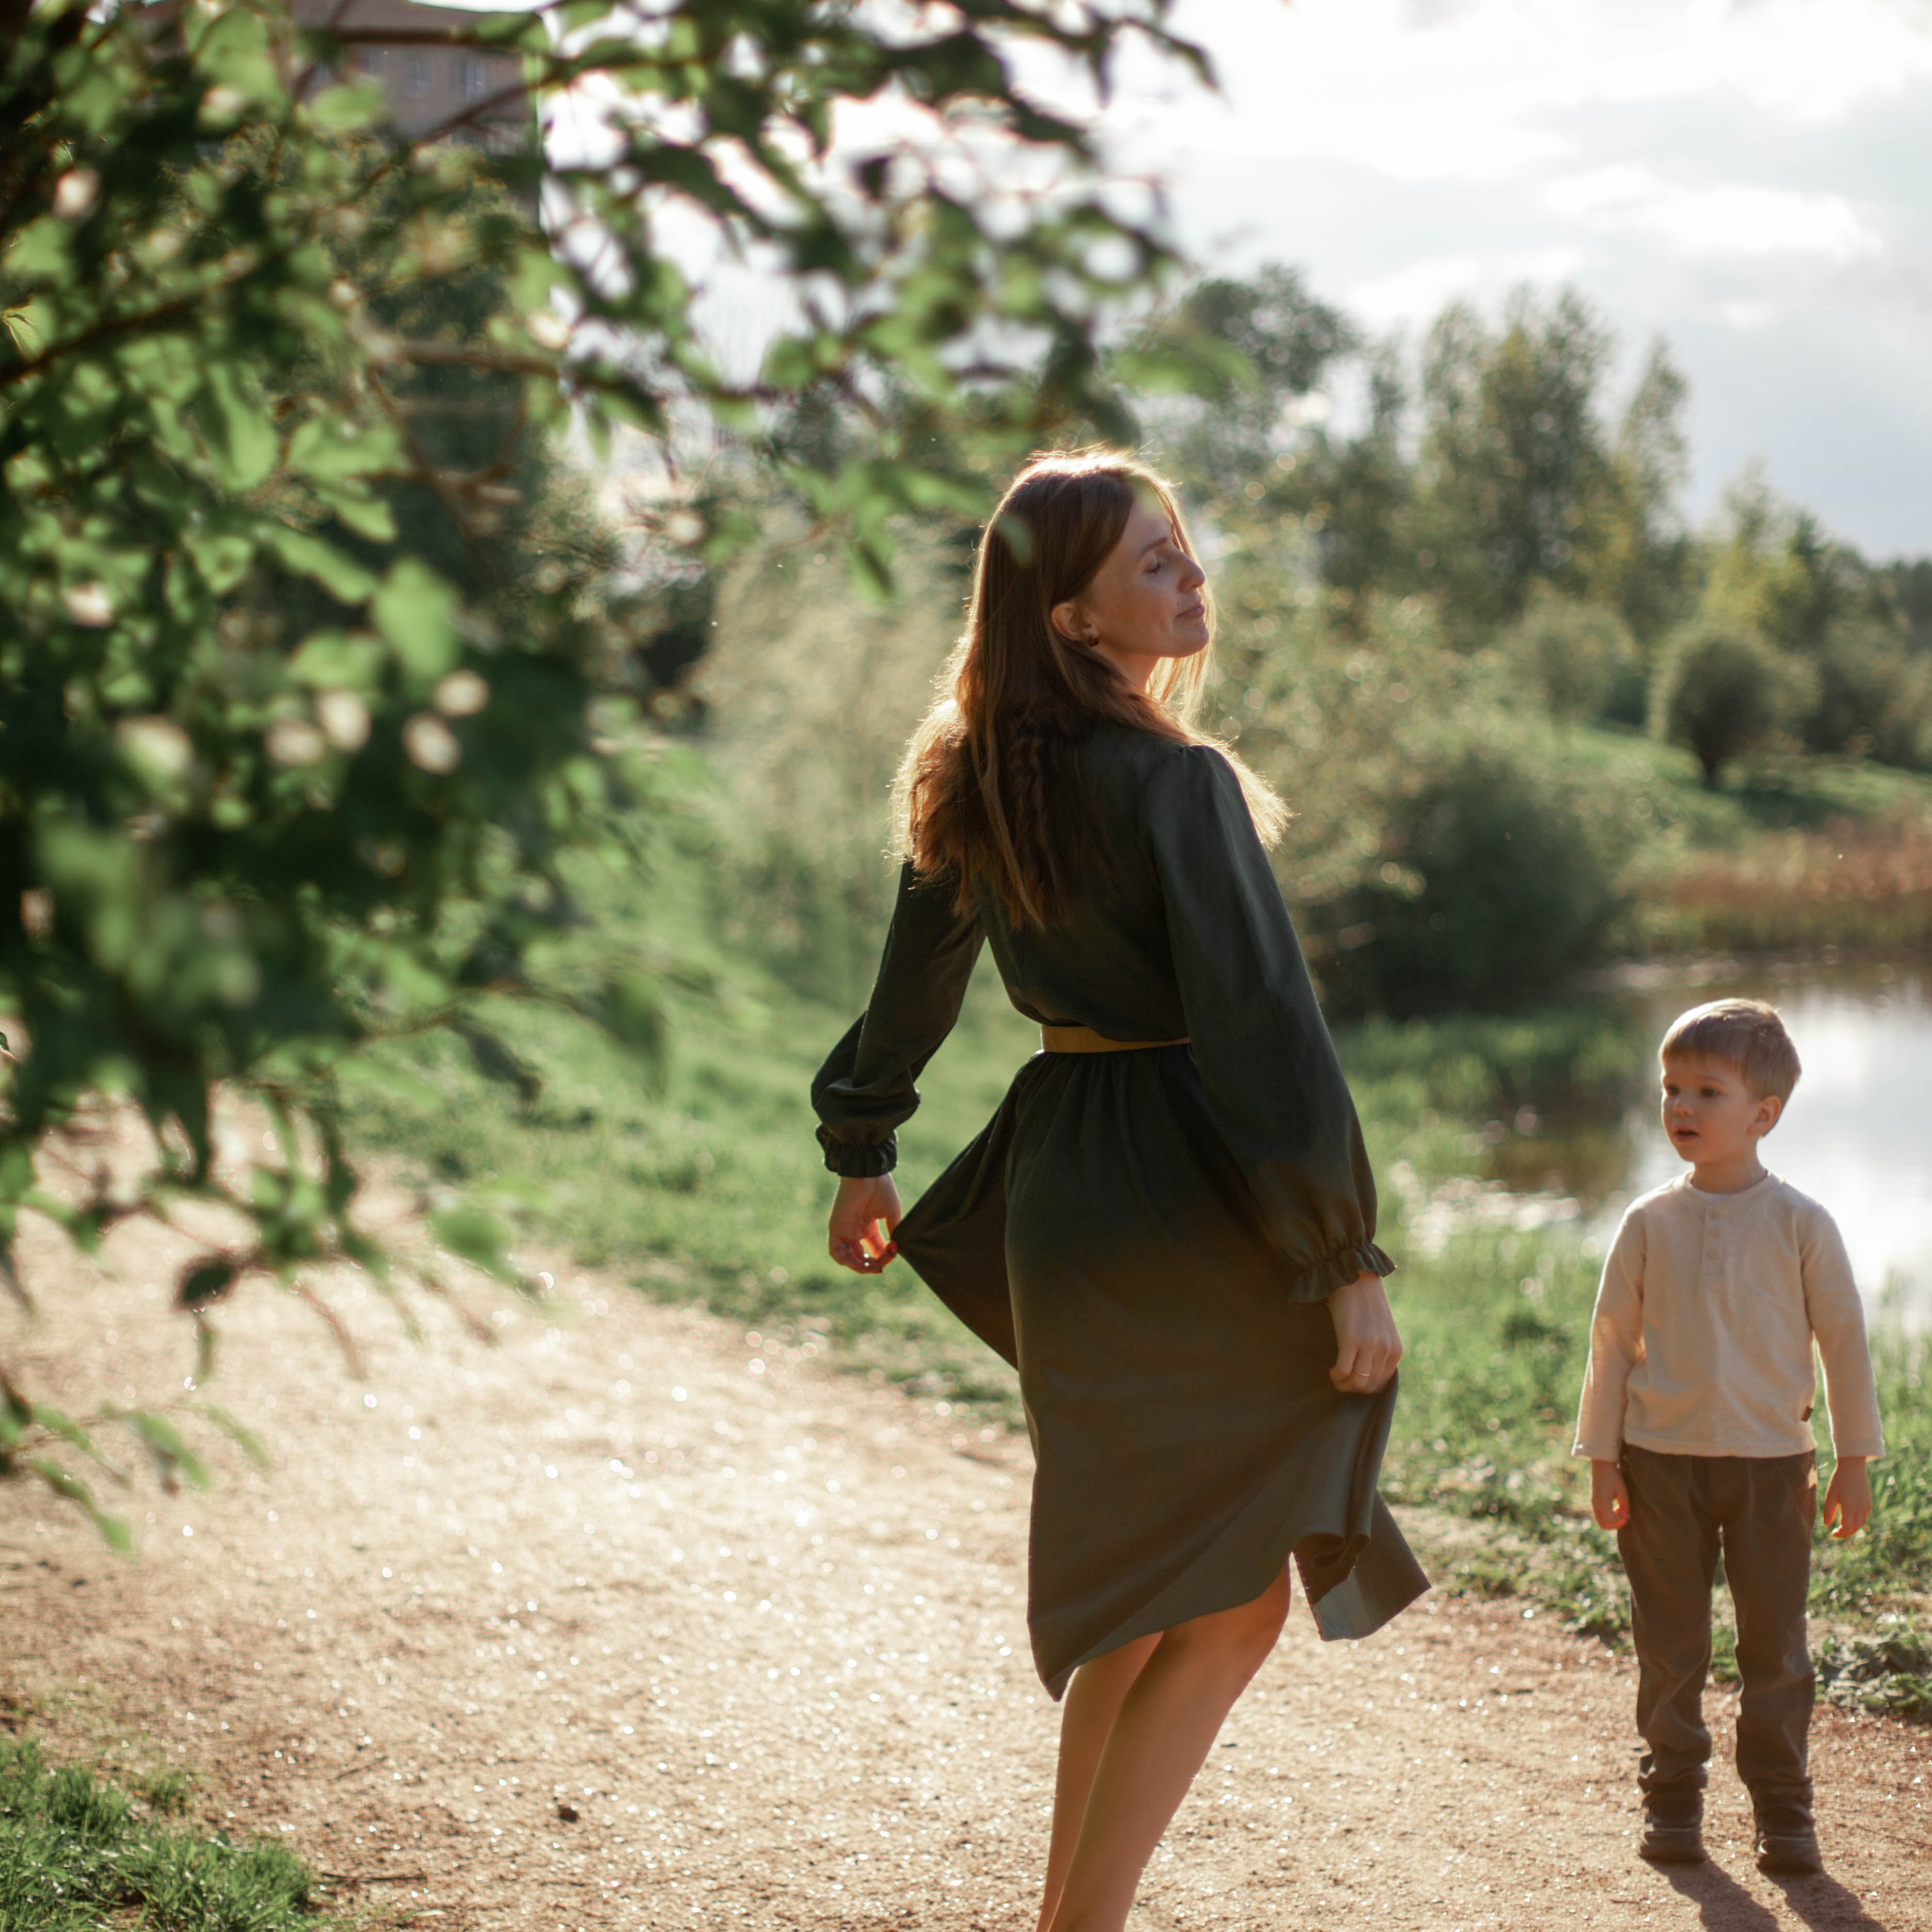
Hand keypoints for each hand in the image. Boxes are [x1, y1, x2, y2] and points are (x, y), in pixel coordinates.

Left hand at [828, 1174, 901, 1274]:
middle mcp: (856, 1230)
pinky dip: (847, 1261)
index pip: (875, 1249)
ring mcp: (845, 1230)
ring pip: (847, 1258)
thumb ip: (894, 1230)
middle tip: (881, 1267)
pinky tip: (860, 1262)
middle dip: (872, 1265)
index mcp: (868, 1225)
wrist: (869, 1174)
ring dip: (860, 1267)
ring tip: (873, 1267)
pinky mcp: (835, 1228)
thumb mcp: (892, 1213)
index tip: (895, 1251)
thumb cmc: (881, 1189)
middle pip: (861, 1257)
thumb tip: (898, 1248)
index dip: (885, 1256)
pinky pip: (836, 1252)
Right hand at [1328, 1271, 1400, 1393]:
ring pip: (1357, 1382)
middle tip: (1341, 1380)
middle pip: (1369, 1386)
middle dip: (1353, 1388)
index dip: (1364, 1386)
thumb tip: (1368, 1374)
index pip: (1381, 1384)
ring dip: (1343, 1385)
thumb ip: (1380, 1350)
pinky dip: (1336, 1376)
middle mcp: (1385, 1349)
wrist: (1355, 1277)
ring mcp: (1369, 1345)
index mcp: (1395, 1349)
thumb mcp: (1381, 1330)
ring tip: (1336, 1376)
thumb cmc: (1365, 1303)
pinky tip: (1331, 1370)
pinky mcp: (1350, 1339)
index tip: (1352, 1379)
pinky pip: (1343, 1371)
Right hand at [1591, 1459, 1630, 1530]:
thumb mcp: (1623, 1491)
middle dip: (1616, 1524)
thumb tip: (1628, 1518)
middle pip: (1604, 1525)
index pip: (1611, 1521)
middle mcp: (1596, 1505)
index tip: (1627, 1513)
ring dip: (1612, 1521)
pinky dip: (1608, 1516)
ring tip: (1619, 1510)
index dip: (1620, 1521)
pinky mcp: (1594, 1502)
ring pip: (1601, 1522)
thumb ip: (1626, 1505)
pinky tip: (1615, 1507)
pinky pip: (1600, 1516)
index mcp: (1602, 1502)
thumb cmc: (1614, 1476)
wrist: (1602, 1466)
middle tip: (1624, 1516)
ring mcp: (1593, 1504)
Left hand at [1823, 1457, 1870, 1539]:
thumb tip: (1827, 1524)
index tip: (1832, 1533)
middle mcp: (1861, 1509)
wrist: (1853, 1467)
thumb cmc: (1839, 1480)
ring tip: (1843, 1525)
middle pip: (1856, 1527)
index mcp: (1850, 1508)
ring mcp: (1866, 1505)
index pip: (1847, 1528)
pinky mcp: (1868, 1500)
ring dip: (1853, 1527)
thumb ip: (1829, 1511)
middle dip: (1846, 1532)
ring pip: (1862, 1522)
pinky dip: (1859, 1519)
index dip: (1840, 1534)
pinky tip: (1852, 1516)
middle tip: (1836, 1531)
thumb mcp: (1831, 1495)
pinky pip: (1865, 1515)